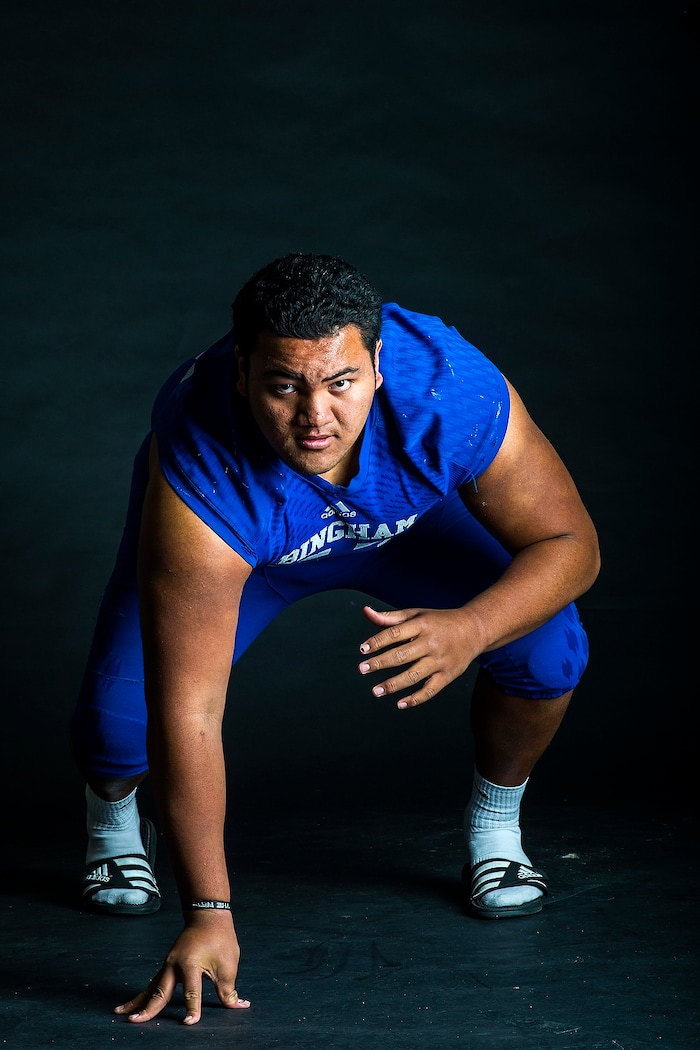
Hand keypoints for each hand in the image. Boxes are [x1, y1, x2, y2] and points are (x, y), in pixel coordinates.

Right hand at [114, 914, 250, 1025]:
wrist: (208, 916)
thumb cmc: (220, 938)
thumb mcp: (228, 964)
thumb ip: (228, 989)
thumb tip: (237, 1006)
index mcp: (191, 962)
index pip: (191, 991)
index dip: (192, 1008)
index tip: (189, 1023)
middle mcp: (174, 964)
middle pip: (160, 991)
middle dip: (148, 1008)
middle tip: (134, 1021)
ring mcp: (168, 964)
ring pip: (151, 987)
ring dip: (137, 1001)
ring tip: (119, 1013)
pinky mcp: (167, 966)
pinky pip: (153, 983)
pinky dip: (144, 994)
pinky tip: (134, 1004)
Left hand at [358, 605, 475, 707]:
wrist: (475, 629)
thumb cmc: (439, 621)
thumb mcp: (417, 614)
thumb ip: (390, 617)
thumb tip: (365, 612)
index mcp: (422, 625)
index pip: (396, 633)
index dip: (378, 641)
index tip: (362, 650)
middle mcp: (431, 643)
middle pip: (402, 655)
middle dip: (380, 663)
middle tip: (362, 669)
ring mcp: (440, 660)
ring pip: (414, 675)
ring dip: (393, 685)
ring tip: (375, 691)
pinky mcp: (448, 675)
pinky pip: (431, 690)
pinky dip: (416, 699)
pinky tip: (400, 704)